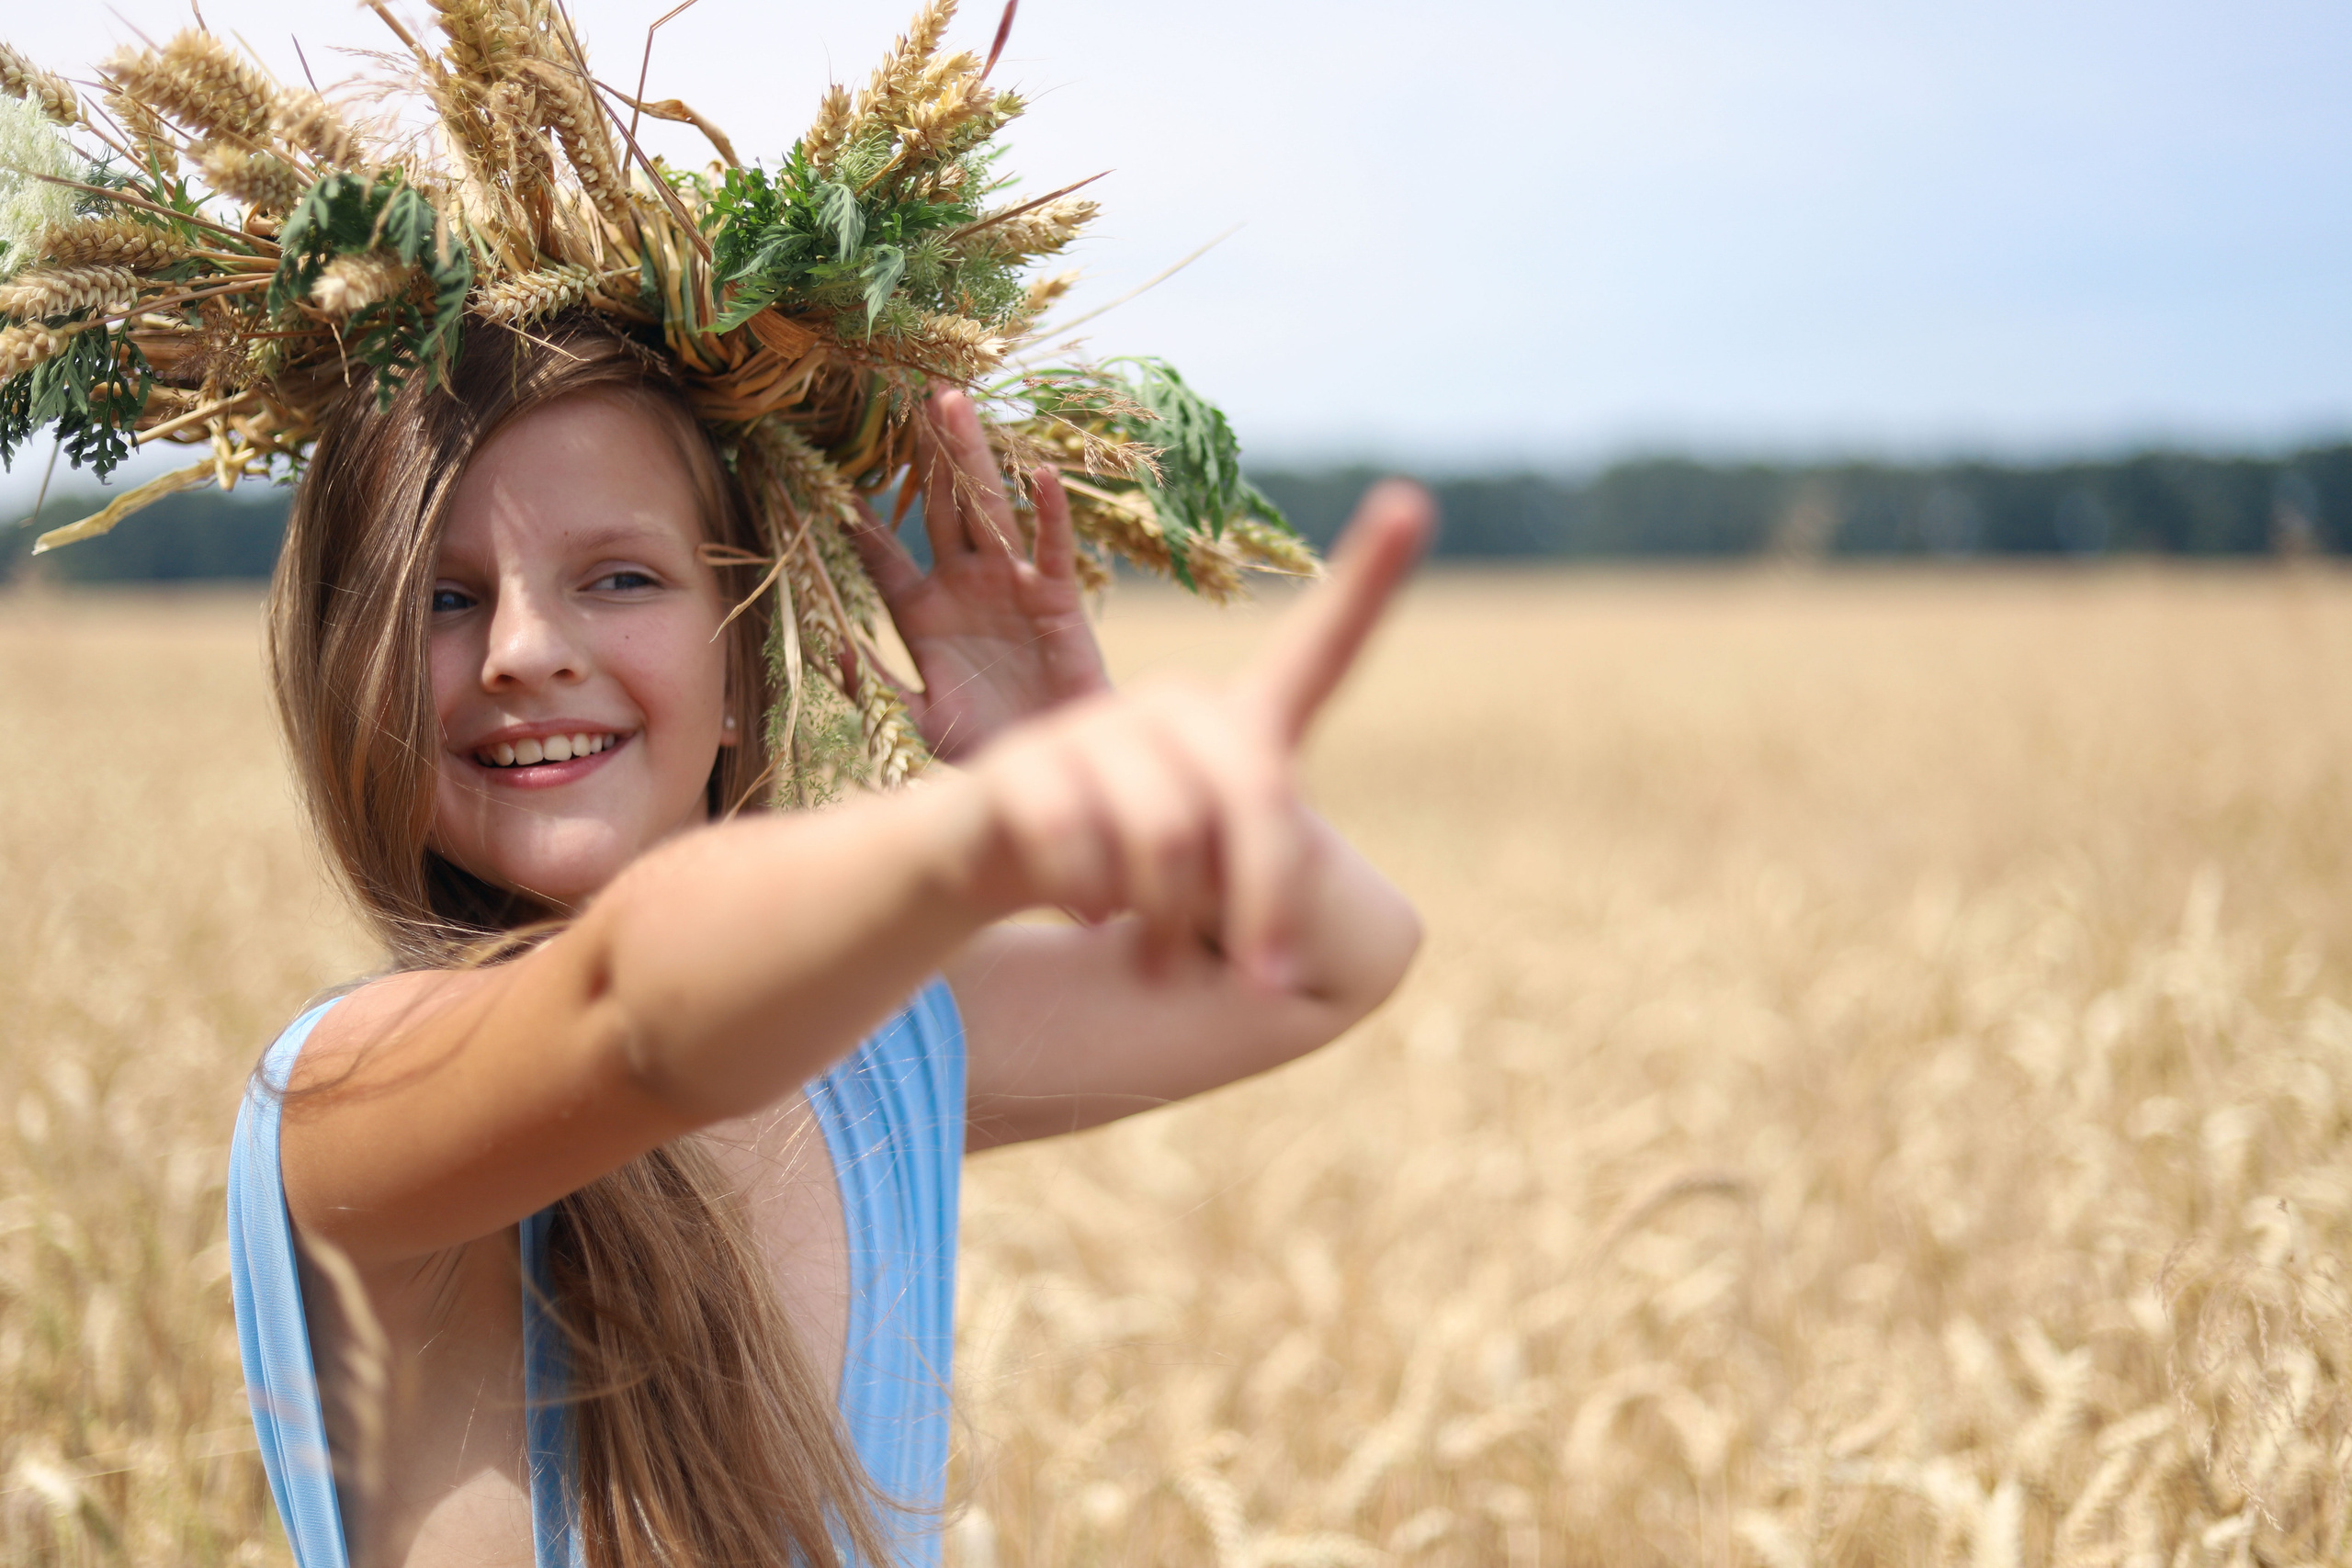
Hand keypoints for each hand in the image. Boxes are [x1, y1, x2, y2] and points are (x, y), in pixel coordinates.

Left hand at [848, 388, 1111, 760]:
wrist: (1050, 760)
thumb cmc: (984, 743)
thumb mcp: (914, 719)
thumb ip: (871, 684)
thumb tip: (824, 647)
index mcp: (922, 610)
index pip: (882, 552)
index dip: (856, 514)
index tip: (824, 467)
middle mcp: (963, 583)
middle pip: (935, 508)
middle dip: (919, 454)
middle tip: (900, 395)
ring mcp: (1011, 583)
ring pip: (986, 509)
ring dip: (971, 457)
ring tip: (952, 403)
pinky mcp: (1055, 596)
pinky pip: (1051, 547)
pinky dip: (1048, 513)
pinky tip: (1039, 475)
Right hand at [950, 479, 1434, 988]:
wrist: (986, 868)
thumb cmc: (1127, 878)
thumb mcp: (1213, 886)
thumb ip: (1261, 887)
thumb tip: (1268, 949)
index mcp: (1234, 724)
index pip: (1318, 650)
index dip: (1368, 578)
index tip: (1414, 500)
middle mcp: (1172, 707)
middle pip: (1256, 792)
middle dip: (1266, 900)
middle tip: (1267, 982)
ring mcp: (1094, 727)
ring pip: (1168, 832)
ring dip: (1168, 921)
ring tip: (1157, 956)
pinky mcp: (1023, 764)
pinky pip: (1080, 841)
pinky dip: (1089, 897)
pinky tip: (1081, 909)